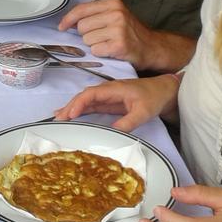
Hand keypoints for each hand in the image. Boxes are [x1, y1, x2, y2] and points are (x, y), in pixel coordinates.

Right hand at [54, 75, 177, 131]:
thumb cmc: (154, 97)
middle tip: (57, 120)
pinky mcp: (108, 103)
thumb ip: (128, 122)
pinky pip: (90, 105)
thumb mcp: (143, 112)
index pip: (91, 94)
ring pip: (85, 101)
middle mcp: (107, 90)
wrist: (164, 91)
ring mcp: (107, 96)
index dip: (79, 103)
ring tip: (58, 118)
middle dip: (70, 107)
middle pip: (84, 97)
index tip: (71, 114)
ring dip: (72, 109)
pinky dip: (79, 110)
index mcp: (113, 89)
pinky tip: (70, 115)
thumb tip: (113, 132)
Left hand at [57, 0, 193, 71]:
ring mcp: (118, 29)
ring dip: (94, 45)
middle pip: (82, 26)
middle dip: (87, 34)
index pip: (82, 9)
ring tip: (108, 43)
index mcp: (113, 4)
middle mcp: (116, 14)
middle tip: (101, 37)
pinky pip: (95, 50)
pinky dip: (100, 53)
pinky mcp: (119, 45)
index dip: (68, 19)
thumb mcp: (116, 15)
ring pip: (87, 40)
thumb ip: (95, 14)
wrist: (152, 47)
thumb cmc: (130, 33)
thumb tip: (68, 22)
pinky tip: (111, 51)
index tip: (62, 26)